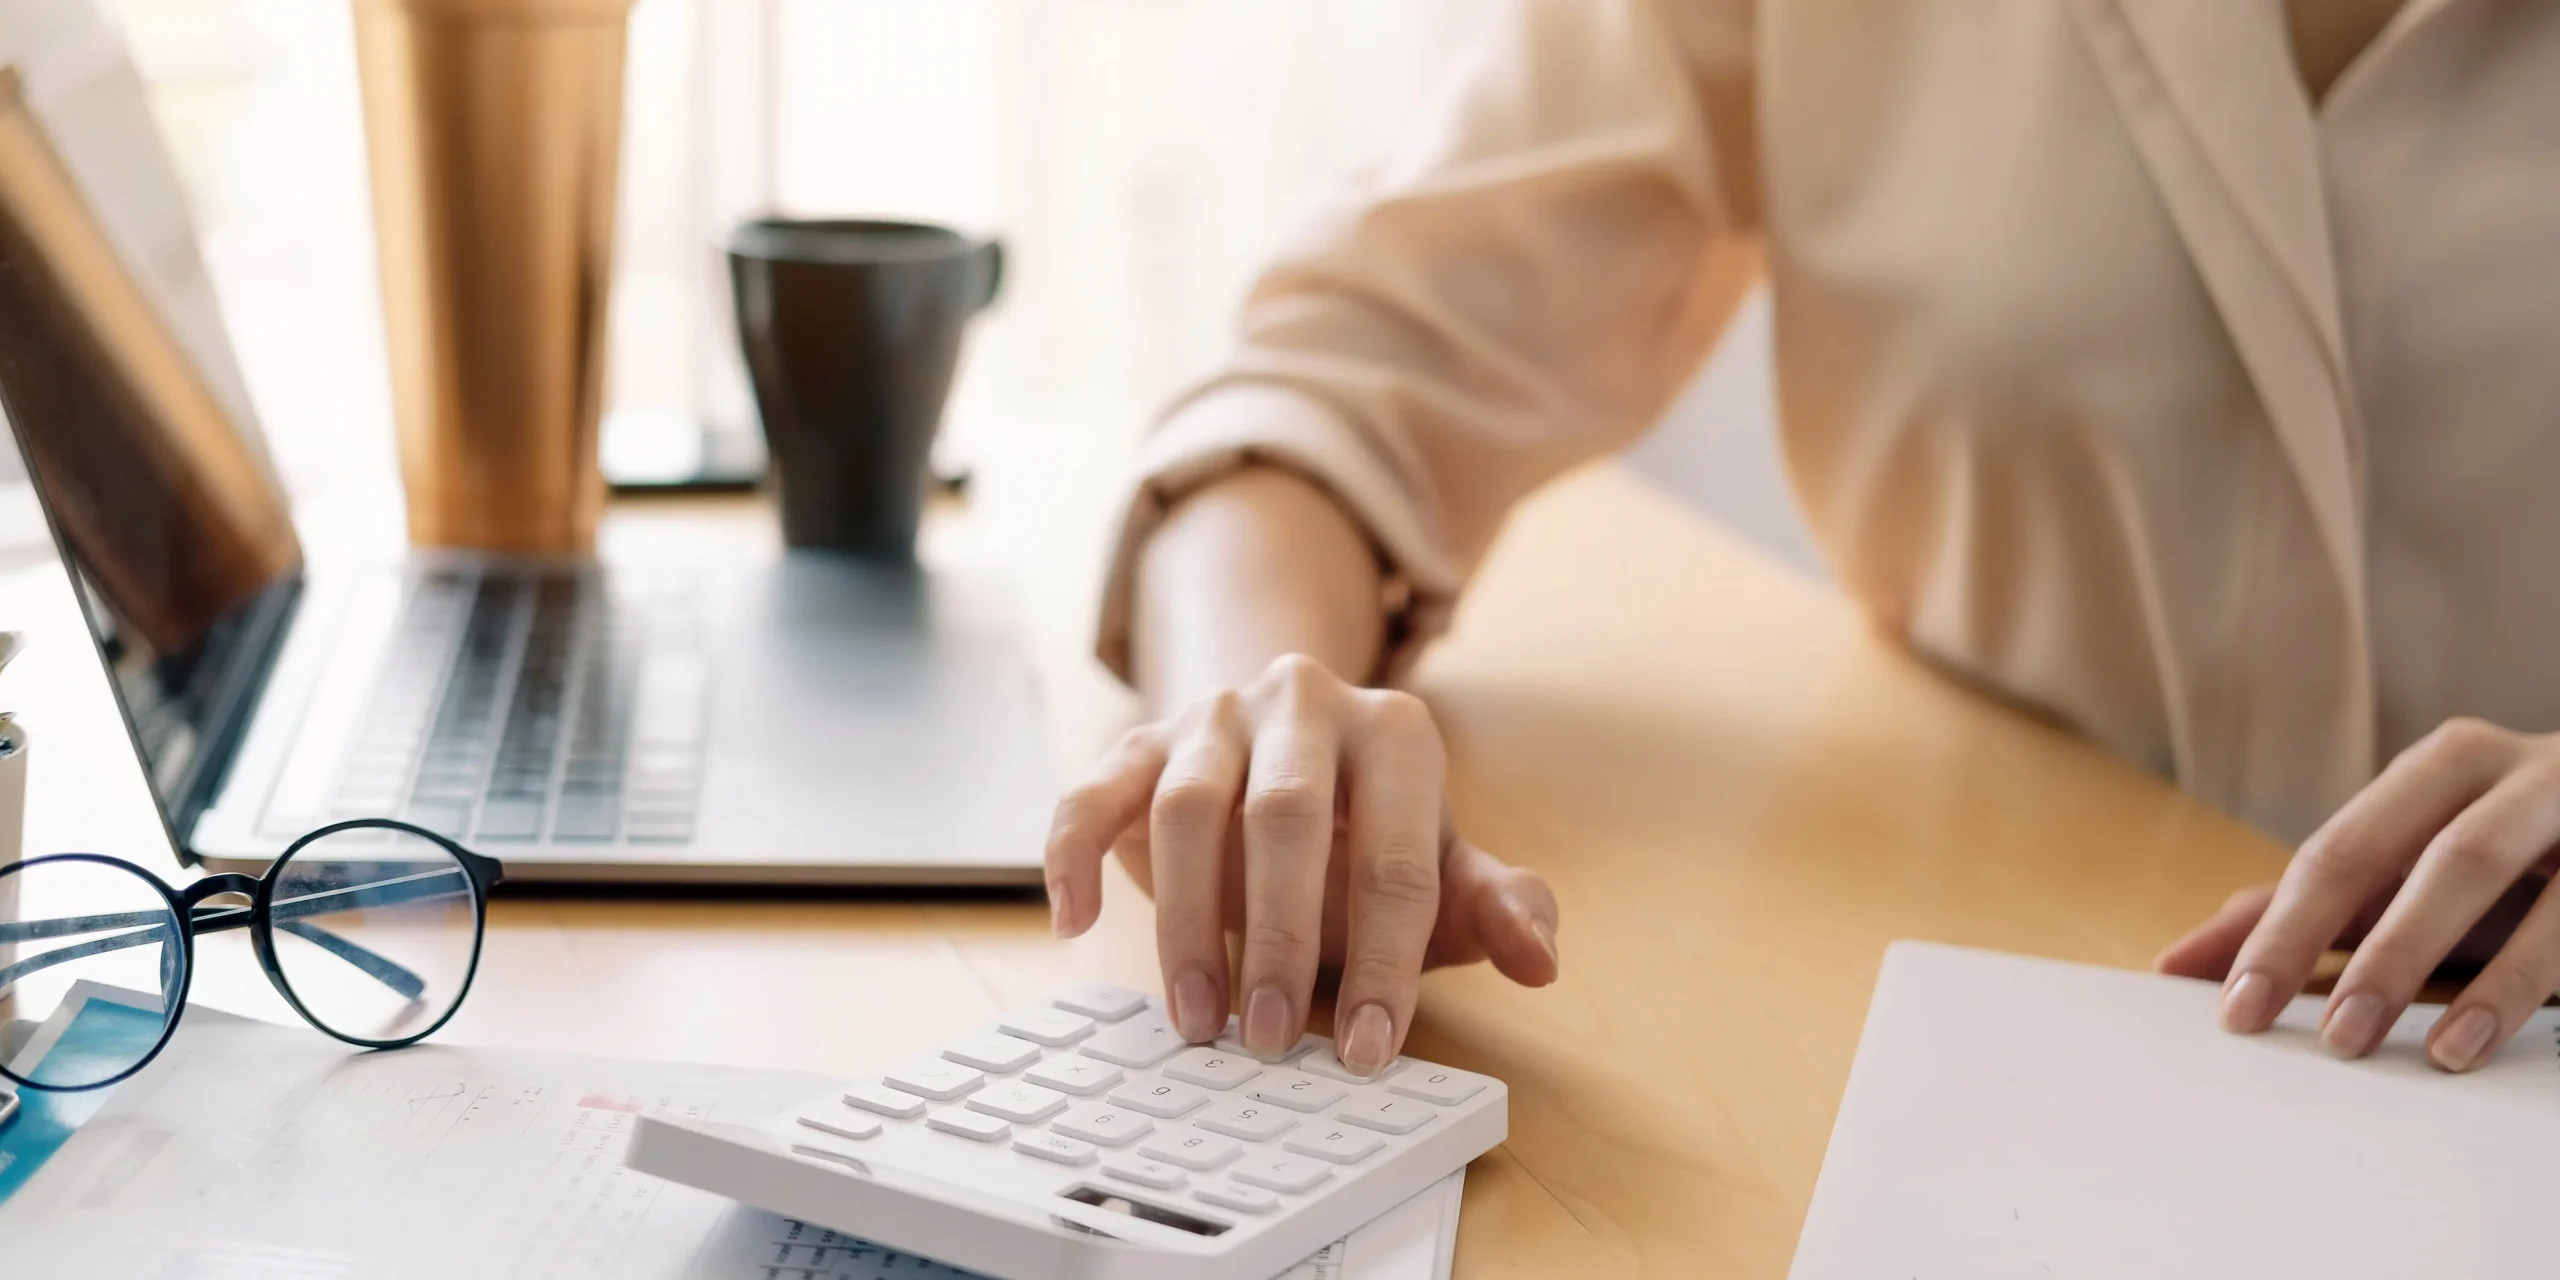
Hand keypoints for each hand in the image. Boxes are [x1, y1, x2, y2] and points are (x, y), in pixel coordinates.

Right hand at [1043, 654, 1559, 1073]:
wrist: (1288, 752)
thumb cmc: (1373, 833)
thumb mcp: (1447, 870)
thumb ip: (1498, 907)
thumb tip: (1540, 960)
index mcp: (1394, 732)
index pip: (1397, 853)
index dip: (1389, 959)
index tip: (1373, 1048)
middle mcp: (1303, 703)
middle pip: (1281, 817)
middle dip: (1280, 940)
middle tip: (1274, 1041)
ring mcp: (1214, 716)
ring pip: (1186, 808)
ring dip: (1189, 925)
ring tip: (1200, 1021)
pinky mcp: (1139, 741)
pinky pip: (1092, 790)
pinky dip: (1074, 856)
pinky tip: (1075, 926)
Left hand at [2158, 718, 2559, 1071]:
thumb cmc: (2518, 850)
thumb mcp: (2412, 870)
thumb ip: (2305, 908)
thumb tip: (2177, 964)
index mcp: (2445, 767)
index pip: (2344, 852)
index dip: (2284, 933)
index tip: (2234, 1012)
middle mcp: (2524, 773)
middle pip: (2442, 859)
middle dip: (2384, 952)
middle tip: (2333, 1039)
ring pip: (2538, 892)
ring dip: (2487, 979)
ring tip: (2432, 1052)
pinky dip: (2547, 985)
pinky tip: (2500, 1038)